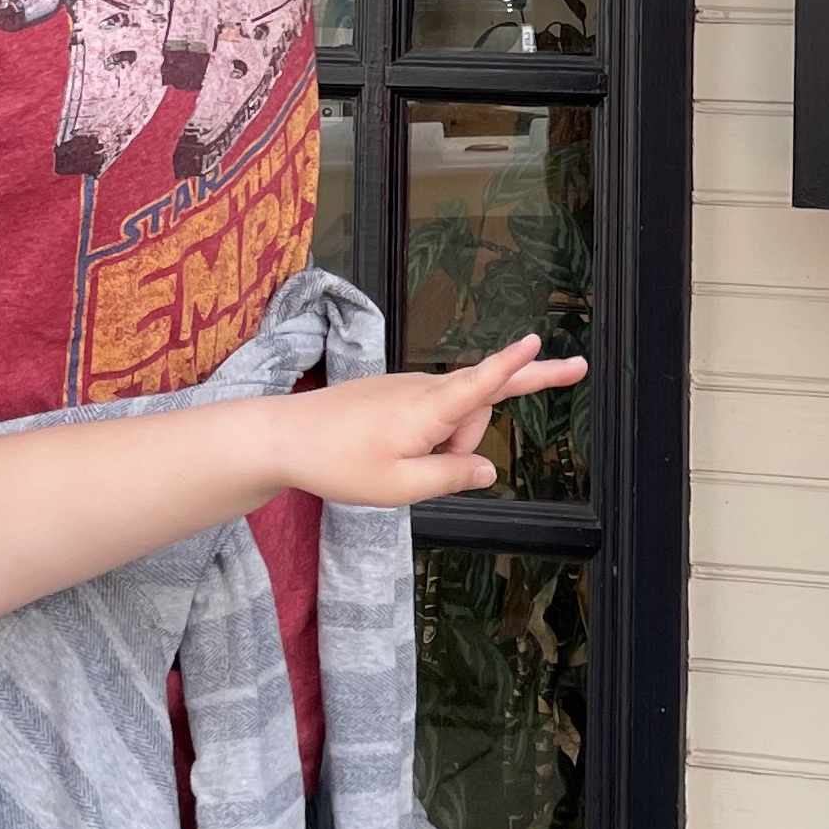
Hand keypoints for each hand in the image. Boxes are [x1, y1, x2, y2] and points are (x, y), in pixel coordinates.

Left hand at [280, 341, 580, 508]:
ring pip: (453, 417)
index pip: (485, 383)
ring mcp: (410, 388)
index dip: (517, 365)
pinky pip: (432, 416)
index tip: (542, 341)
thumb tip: (488, 471)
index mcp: (429, 408)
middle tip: (440, 471)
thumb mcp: (398, 487)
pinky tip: (393, 454)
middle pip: (476, 412)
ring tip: (397, 466)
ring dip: (444, 447)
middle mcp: (424, 389)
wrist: (286, 436)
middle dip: (470, 444)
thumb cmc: (338, 462)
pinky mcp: (397, 393)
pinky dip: (428, 440)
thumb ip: (451, 479)